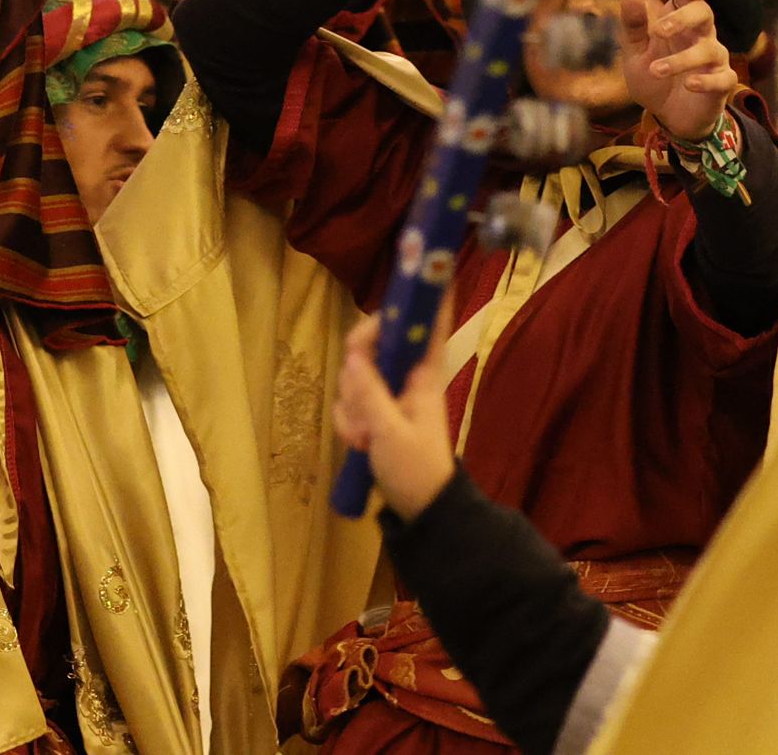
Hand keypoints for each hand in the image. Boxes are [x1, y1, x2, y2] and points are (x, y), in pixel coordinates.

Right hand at [334, 313, 456, 521]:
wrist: (421, 510)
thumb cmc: (416, 469)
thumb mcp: (390, 433)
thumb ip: (370, 394)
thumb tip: (352, 357)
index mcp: (424, 374)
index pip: (429, 324)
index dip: (426, 294)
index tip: (422, 266)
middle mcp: (406, 375)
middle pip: (374, 341)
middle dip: (356, 369)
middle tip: (357, 391)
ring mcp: (389, 392)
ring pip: (355, 374)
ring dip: (351, 405)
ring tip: (364, 437)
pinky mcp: (374, 410)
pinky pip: (349, 401)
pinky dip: (348, 421)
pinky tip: (359, 444)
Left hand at [619, 0, 736, 140]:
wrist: (666, 116)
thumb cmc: (653, 78)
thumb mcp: (635, 53)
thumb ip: (633, 26)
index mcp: (680, 23)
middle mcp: (701, 36)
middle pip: (704, 14)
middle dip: (684, 18)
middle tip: (659, 30)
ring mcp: (715, 60)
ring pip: (709, 49)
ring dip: (682, 59)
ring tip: (656, 69)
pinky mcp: (722, 84)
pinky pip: (723, 78)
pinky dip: (706, 81)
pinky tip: (689, 84)